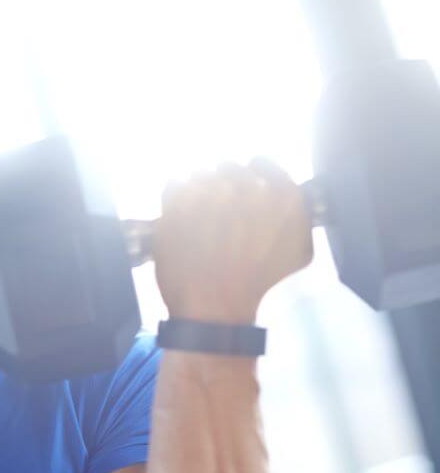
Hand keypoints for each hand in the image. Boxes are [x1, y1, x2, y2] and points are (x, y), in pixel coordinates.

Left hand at [151, 158, 313, 322]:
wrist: (215, 310)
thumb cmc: (257, 286)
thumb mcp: (298, 251)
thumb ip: (296, 215)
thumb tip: (284, 194)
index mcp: (281, 195)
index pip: (262, 162)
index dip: (250, 174)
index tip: (241, 189)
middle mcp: (246, 187)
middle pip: (227, 166)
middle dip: (221, 184)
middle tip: (216, 210)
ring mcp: (208, 192)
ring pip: (198, 174)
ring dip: (197, 190)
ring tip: (196, 218)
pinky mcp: (175, 204)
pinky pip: (172, 184)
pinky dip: (174, 197)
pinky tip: (179, 218)